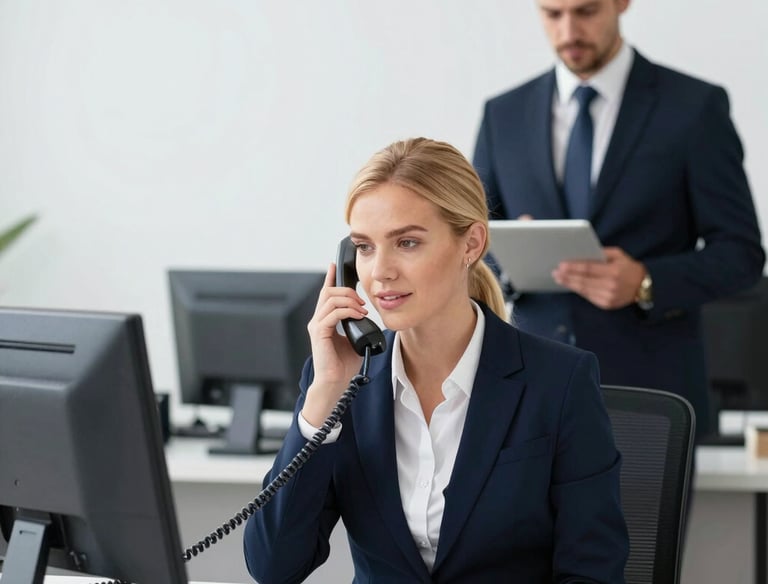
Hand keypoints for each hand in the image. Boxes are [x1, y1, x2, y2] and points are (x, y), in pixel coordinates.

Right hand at [302, 263, 365, 424]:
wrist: (335, 383)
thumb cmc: (343, 365)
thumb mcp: (355, 340)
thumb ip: (358, 326)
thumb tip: (369, 318)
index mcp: (324, 320)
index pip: (325, 294)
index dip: (330, 277)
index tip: (335, 265)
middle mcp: (317, 321)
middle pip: (328, 292)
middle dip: (347, 290)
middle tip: (361, 301)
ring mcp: (316, 326)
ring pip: (330, 299)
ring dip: (349, 300)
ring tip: (362, 309)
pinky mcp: (319, 333)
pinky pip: (332, 314)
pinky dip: (347, 311)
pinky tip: (358, 316)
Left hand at [552, 247, 646, 309]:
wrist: (643, 287)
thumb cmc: (628, 268)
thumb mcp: (618, 255)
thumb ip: (601, 252)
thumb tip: (583, 252)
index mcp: (614, 271)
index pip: (589, 269)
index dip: (573, 267)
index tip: (561, 265)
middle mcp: (611, 285)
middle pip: (583, 281)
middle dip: (567, 276)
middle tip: (555, 272)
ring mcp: (608, 297)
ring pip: (584, 290)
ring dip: (569, 284)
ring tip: (559, 278)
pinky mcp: (606, 304)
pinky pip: (588, 296)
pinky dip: (577, 290)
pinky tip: (570, 285)